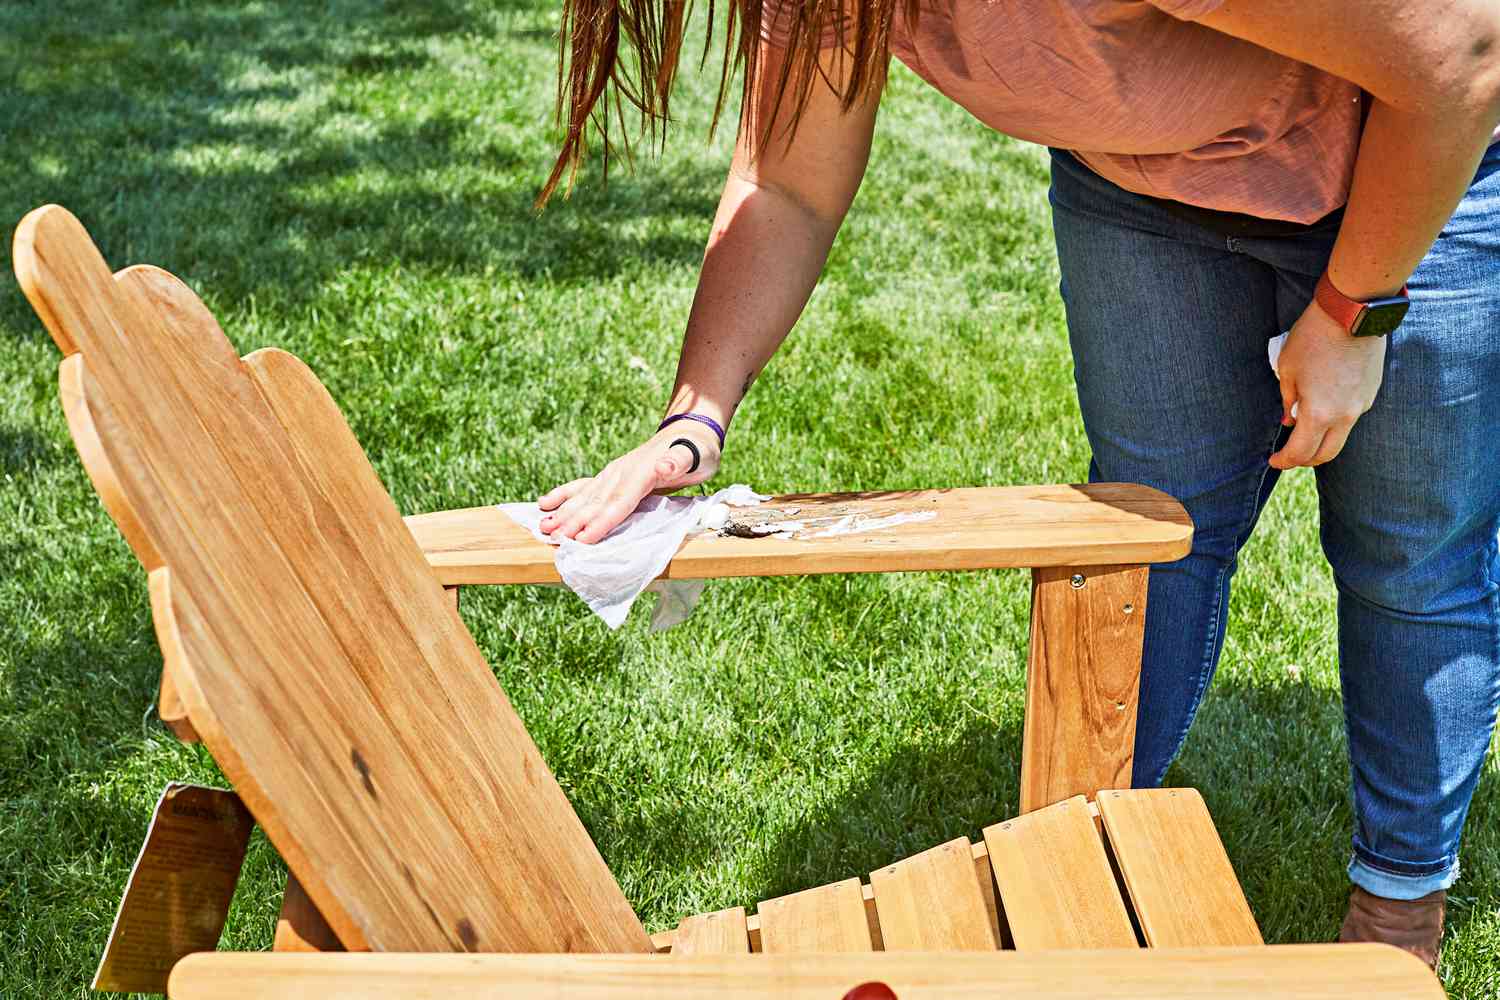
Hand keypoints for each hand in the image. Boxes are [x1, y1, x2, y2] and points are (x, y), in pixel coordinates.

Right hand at [536, 422, 720, 542]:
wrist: (690, 432)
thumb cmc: (697, 450)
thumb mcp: (697, 456)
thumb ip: (679, 461)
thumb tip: (662, 465)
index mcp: (643, 471)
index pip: (620, 501)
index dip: (602, 521)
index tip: (584, 538)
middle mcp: (622, 471)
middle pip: (596, 501)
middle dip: (574, 521)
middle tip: (554, 539)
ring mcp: (614, 473)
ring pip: (585, 496)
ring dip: (564, 512)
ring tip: (543, 527)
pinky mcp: (611, 476)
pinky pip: (583, 487)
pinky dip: (564, 496)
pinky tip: (545, 504)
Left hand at [1268, 301, 1387, 469]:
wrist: (1353, 313)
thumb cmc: (1313, 337)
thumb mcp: (1287, 369)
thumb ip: (1288, 401)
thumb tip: (1289, 420)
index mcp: (1319, 414)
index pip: (1301, 452)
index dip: (1285, 461)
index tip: (1274, 461)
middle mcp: (1345, 416)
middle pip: (1325, 454)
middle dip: (1304, 460)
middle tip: (1289, 454)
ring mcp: (1362, 405)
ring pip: (1341, 438)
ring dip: (1321, 443)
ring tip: (1304, 434)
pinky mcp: (1372, 393)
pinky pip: (1352, 418)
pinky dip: (1335, 423)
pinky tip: (1323, 410)